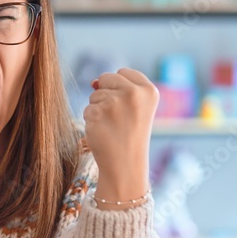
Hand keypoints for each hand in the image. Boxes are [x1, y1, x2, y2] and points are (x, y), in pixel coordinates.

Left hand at [83, 68, 158, 200]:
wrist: (125, 165)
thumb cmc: (130, 135)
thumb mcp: (137, 108)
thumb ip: (121, 88)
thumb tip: (93, 82)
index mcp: (149, 90)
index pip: (123, 72)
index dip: (120, 88)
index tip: (128, 108)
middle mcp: (133, 93)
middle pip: (107, 78)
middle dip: (107, 94)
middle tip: (119, 118)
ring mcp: (114, 103)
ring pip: (95, 94)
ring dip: (99, 109)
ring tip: (112, 126)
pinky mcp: (97, 113)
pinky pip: (87, 109)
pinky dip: (91, 120)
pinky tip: (103, 132)